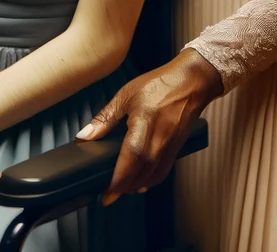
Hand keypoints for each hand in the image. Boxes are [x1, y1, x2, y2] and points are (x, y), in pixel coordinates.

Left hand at [75, 48, 222, 205]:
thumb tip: (84, 135)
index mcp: (143, 126)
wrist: (192, 81)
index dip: (116, 183)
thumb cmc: (160, 84)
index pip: (129, 163)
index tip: (105, 195)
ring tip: (122, 188)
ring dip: (136, 186)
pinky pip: (162, 172)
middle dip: (123, 189)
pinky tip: (141, 180)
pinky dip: (150, 180)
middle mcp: (158, 141)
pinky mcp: (176, 148)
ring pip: (151, 177)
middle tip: (108, 193)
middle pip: (140, 176)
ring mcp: (169, 147)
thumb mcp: (126, 95)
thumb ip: (105, 118)